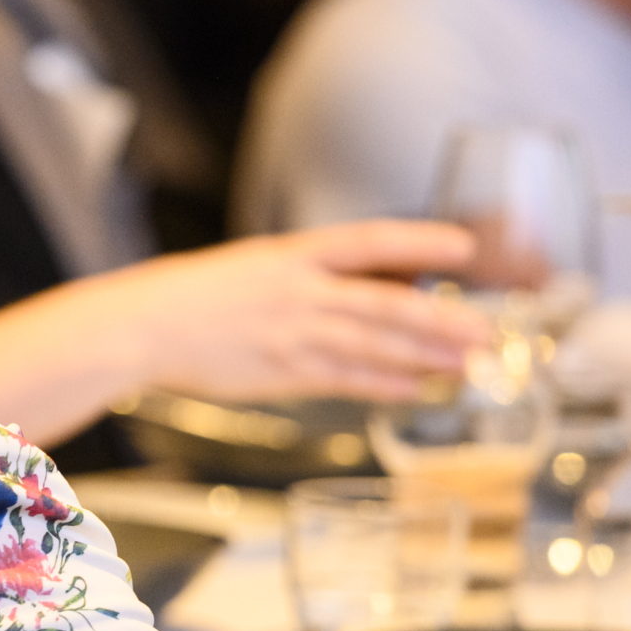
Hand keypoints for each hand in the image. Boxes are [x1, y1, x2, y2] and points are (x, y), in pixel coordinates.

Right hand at [92, 220, 489, 405]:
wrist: (144, 325)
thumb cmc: (197, 295)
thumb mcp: (258, 265)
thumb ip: (313, 275)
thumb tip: (373, 279)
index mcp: (292, 254)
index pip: (369, 241)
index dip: (420, 241)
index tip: (463, 246)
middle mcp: (298, 291)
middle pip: (384, 304)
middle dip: (439, 320)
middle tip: (486, 330)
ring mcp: (292, 334)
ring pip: (372, 345)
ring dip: (424, 357)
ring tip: (467, 364)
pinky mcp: (281, 373)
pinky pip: (344, 380)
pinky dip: (384, 385)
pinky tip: (414, 389)